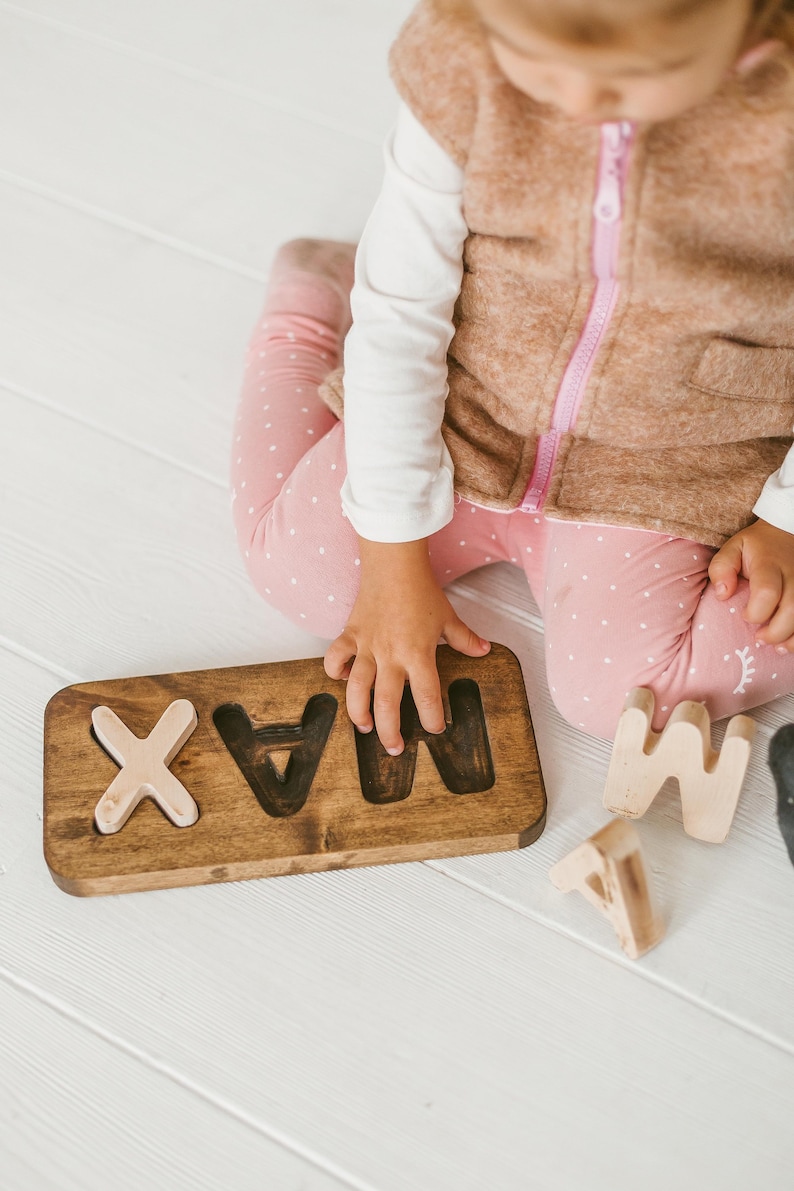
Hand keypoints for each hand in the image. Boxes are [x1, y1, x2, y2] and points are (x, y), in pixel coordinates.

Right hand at [324, 537, 490, 753]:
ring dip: (358, 712)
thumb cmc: (422, 590)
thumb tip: (485, 650)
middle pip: (387, 703)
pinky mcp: (350, 635)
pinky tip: (343, 680)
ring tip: (364, 728)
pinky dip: (336, 672)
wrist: (394, 564)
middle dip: (390, 730)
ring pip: (357, 689)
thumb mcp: (448, 617)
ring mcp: (367, 647)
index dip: (433, 717)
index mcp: (418, 654)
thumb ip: (465, 639)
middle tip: (394, 748)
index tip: (435, 729)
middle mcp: (391, 655)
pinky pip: (336, 659)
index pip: (427, 696)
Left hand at [708, 518, 793, 649]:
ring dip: (791, 638)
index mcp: (770, 564)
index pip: (767, 592)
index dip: (756, 612)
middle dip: (775, 632)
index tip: (745, 616)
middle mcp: (793, 575)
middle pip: (791, 610)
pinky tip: (789, 643)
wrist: (786, 533)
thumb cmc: (756, 546)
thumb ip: (722, 568)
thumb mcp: (734, 548)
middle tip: (759, 637)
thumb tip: (722, 594)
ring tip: (776, 646)